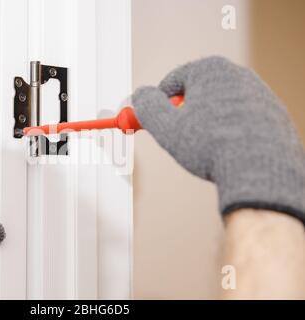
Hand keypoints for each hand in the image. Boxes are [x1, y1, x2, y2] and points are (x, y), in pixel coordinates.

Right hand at [133, 56, 304, 221]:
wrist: (258, 170)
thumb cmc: (212, 146)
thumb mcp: (166, 127)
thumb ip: (147, 107)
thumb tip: (140, 96)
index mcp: (209, 70)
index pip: (172, 81)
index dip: (158, 102)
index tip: (152, 119)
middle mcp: (237, 74)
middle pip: (197, 91)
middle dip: (184, 112)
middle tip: (177, 135)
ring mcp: (258, 93)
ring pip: (219, 106)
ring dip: (207, 123)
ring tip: (206, 147)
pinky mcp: (273, 113)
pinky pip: (241, 118)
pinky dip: (230, 131)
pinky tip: (227, 150)